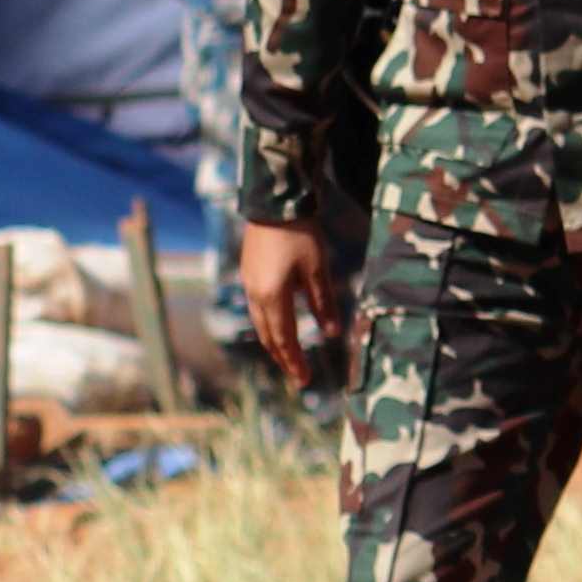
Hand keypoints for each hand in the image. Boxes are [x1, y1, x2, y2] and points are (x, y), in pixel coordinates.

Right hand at [240, 219, 346, 387]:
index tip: (305, 380)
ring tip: (288, 354)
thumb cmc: (300, 235)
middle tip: (298, 374)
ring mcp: (249, 283)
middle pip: (269, 336)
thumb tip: (332, 333)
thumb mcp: (318, 269)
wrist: (274, 202)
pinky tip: (278, 323)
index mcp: (273, 297)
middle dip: (284, 357)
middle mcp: (255, 295)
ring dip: (274, 342)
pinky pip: (256, 308)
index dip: (295, 361)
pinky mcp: (248, 271)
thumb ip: (324, 303)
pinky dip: (269, 323)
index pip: (284, 340)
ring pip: (260, 323)